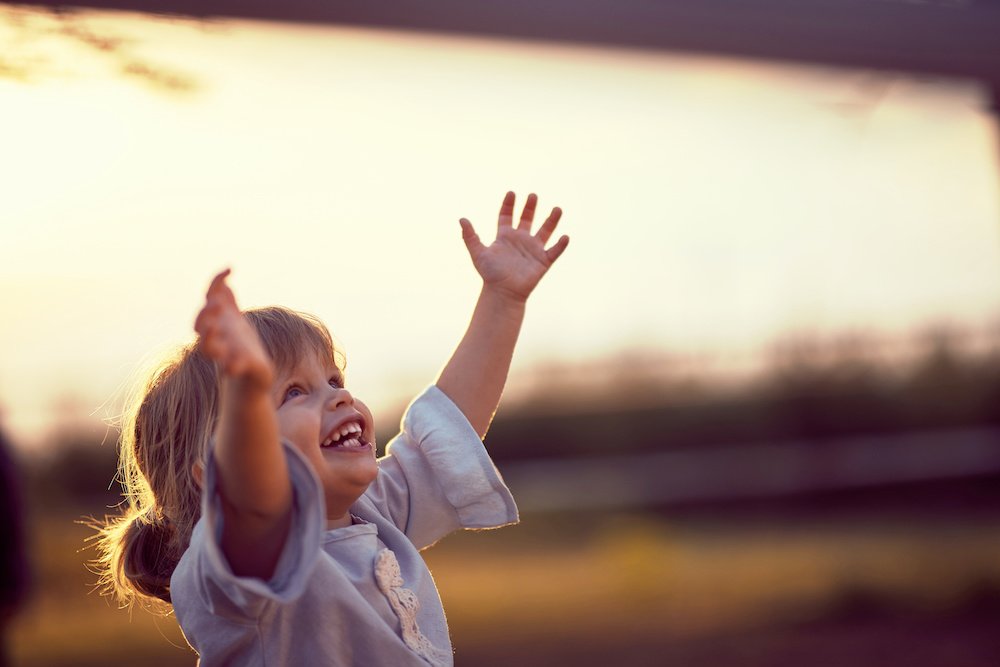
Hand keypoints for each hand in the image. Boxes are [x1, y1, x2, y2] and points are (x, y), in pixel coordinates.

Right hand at [194, 269, 273, 389]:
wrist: (251, 373)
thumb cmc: (239, 343)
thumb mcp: (234, 318)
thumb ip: (227, 299)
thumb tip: (226, 271)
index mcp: (216, 325)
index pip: (208, 303)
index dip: (215, 285)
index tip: (230, 269)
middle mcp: (217, 339)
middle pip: (201, 327)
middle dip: (206, 315)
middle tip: (217, 305)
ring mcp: (226, 354)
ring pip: (209, 349)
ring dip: (209, 339)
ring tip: (215, 328)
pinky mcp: (240, 369)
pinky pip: (231, 369)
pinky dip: (231, 366)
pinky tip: (233, 365)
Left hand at [460, 192, 568, 301]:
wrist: (502, 292)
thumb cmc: (489, 274)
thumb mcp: (478, 253)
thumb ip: (470, 236)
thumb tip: (461, 219)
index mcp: (505, 236)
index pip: (507, 216)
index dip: (509, 204)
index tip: (511, 193)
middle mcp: (520, 240)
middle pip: (527, 219)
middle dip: (530, 207)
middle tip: (533, 195)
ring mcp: (533, 250)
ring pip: (545, 231)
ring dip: (552, 220)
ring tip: (557, 208)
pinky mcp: (543, 261)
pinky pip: (554, 251)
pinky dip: (561, 244)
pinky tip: (565, 236)